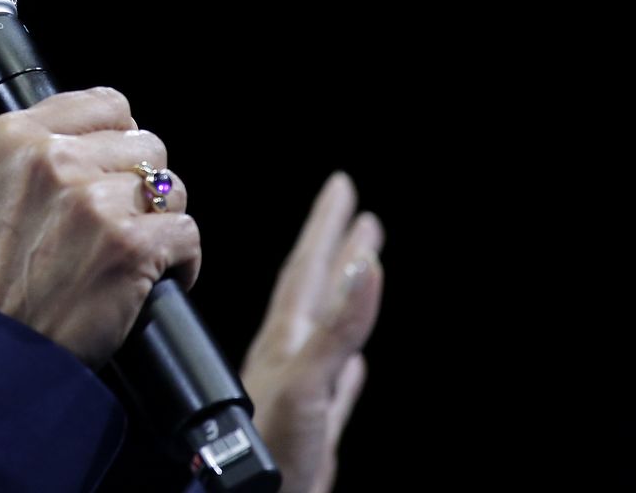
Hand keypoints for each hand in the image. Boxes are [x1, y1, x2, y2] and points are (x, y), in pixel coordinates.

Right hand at [0, 87, 201, 367]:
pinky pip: (187, 233)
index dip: (119, 139)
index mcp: (13, 135)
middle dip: (142, 184)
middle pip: (146, 144)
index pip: (106, 103)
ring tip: (131, 252)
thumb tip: (107, 137)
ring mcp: (93, 200)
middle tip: (118, 222)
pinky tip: (153, 279)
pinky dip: (180, 262)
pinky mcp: (130, 244)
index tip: (112, 169)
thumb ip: (39, 154)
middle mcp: (53, 158)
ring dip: (160, 221)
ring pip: (172, 188)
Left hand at [241, 172, 383, 492]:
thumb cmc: (271, 449)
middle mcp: (288, 357)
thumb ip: (335, 326)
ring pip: (325, 330)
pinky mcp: (312, 431)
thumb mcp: (307, 380)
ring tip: (360, 265)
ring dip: (342, 295)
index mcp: (284, 340)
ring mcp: (299, 391)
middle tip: (353, 208)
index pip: (306, 268)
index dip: (324, 227)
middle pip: (313, 289)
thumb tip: (364, 267)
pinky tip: (356, 361)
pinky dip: (348, 366)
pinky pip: (335, 388)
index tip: (340, 186)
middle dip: (333, 246)